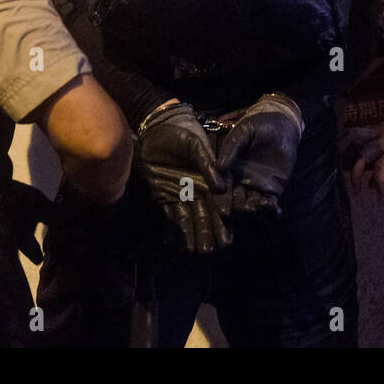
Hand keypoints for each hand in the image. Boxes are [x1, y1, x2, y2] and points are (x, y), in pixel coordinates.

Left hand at [135, 101, 230, 254]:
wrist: (156, 130)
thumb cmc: (180, 133)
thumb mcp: (195, 144)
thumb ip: (207, 162)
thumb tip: (221, 186)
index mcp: (210, 179)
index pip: (220, 203)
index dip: (224, 221)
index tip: (227, 237)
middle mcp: (198, 191)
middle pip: (206, 216)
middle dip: (209, 234)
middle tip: (212, 251)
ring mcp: (181, 195)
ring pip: (189, 220)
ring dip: (192, 236)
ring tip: (194, 253)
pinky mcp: (164, 197)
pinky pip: (169, 217)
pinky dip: (171, 231)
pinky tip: (172, 245)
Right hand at [216, 93, 302, 215]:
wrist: (281, 124)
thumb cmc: (258, 124)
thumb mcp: (242, 132)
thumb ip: (231, 148)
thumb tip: (219, 167)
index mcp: (228, 168)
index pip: (222, 186)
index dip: (221, 198)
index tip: (221, 208)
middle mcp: (239, 181)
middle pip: (234, 199)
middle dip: (235, 208)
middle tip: (236, 214)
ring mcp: (256, 186)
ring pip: (252, 203)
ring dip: (253, 208)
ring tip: (257, 207)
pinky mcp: (273, 188)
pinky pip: (270, 202)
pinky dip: (271, 209)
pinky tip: (274, 210)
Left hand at [351, 119, 383, 192]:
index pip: (363, 132)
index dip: (353, 143)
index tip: (348, 154)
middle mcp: (383, 133)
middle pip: (356, 139)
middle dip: (346, 153)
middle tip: (344, 169)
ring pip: (364, 155)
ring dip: (356, 173)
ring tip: (356, 189)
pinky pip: (381, 168)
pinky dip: (379, 182)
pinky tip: (380, 193)